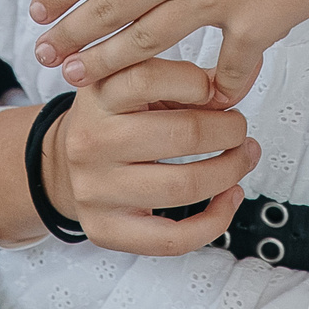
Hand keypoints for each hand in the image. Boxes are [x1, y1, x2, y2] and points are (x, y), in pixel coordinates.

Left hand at [32, 0, 308, 101]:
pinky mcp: (254, 28)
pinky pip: (226, 69)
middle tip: (43, 56)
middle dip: (71, 37)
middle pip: (109, 12)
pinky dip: (213, 88)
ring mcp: (215, 3)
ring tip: (82, 80)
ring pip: (148, 46)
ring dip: (110, 66)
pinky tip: (198, 101)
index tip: (38, 11)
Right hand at [43, 58, 258, 254]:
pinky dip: (214, 221)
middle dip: (230, 131)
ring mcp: (97, 189)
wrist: (61, 165)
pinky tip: (227, 197)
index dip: (200, 83)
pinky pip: (172, 238)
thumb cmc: (111, 120)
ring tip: (241, 158)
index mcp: (99, 94)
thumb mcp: (134, 83)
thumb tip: (247, 71)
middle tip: (239, 129)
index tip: (218, 91)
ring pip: (183, 187)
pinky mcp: (107, 229)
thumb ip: (191, 78)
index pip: (149, 78)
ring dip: (229, 172)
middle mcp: (93, 140)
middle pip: (182, 134)